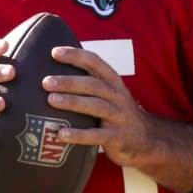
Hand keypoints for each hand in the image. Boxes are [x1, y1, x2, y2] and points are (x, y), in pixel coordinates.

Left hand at [42, 45, 158, 169]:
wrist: (146, 140)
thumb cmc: (117, 113)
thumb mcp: (109, 95)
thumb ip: (89, 84)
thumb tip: (53, 76)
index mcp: (113, 82)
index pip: (95, 62)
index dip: (76, 55)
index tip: (55, 52)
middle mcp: (118, 96)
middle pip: (93, 84)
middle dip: (69, 81)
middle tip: (46, 82)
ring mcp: (119, 117)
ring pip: (96, 106)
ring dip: (73, 102)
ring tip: (52, 100)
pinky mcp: (117, 137)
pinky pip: (97, 135)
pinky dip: (78, 135)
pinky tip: (61, 134)